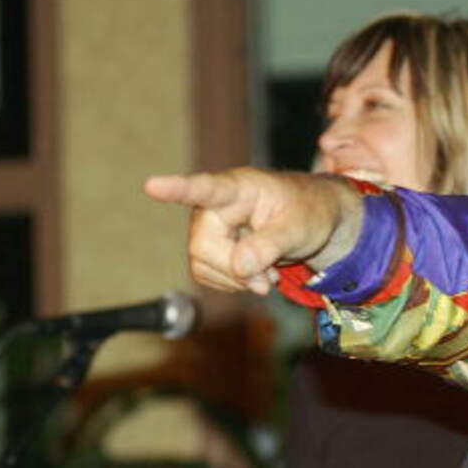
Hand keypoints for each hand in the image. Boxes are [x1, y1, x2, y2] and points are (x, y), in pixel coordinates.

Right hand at [144, 168, 361, 294]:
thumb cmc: (309, 211)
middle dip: (235, 269)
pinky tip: (255, 274)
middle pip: (203, 246)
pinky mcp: (208, 247)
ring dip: (237, 279)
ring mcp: (208, 225)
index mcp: (241, 187)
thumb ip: (271, 244)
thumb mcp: (301, 227)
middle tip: (269, 279)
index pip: (206, 188)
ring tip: (267, 273)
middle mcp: (215, 204)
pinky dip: (233, 282)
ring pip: (202, 264)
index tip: (153, 185)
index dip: (178, 189)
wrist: (314, 219)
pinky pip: (206, 274)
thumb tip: (240, 266)